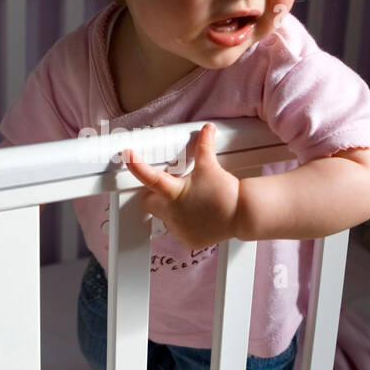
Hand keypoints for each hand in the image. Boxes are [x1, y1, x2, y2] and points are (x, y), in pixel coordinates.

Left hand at [121, 123, 241, 250]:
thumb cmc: (225, 192)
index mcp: (174, 192)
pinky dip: (184, 224)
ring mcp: (178, 229)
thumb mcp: (210, 166)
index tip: (127, 155)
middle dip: (155, 195)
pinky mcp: (187, 240)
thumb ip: (204, 146)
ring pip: (165, 218)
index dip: (135, 165)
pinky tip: (197, 217)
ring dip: (171, 210)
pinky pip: (179, 231)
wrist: (243, 214)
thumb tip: (206, 129)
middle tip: (171, 188)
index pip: (149, 177)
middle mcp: (172, 212)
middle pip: (150, 202)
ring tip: (191, 203)